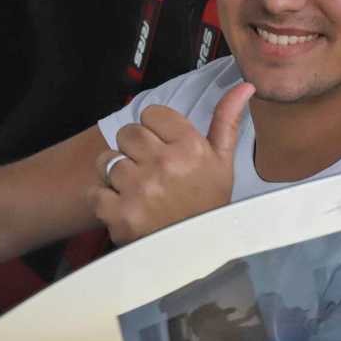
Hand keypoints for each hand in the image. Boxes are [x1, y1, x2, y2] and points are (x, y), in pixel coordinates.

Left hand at [94, 83, 255, 244]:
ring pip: (108, 160)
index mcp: (190, 147)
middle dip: (135, 150)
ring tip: (140, 191)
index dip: (154, 130)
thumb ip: (226, 120)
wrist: (197, 254)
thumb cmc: (209, 205)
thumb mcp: (223, 162)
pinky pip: (96, 191)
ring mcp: (140, 189)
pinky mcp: (119, 214)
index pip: (151, 113)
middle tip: (151, 172)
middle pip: (127, 133)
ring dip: (118, 175)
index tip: (164, 148)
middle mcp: (165, 164)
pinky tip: (128, 208)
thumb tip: (244, 85)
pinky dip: (106, 201)